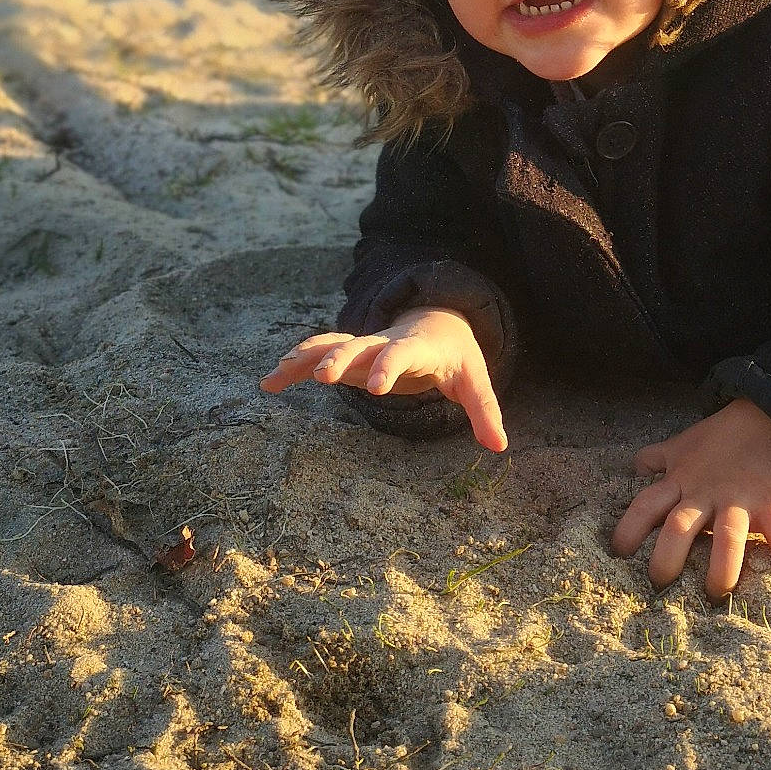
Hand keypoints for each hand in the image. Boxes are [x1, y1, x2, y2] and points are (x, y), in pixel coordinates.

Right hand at [259, 308, 506, 451]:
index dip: (390, 366)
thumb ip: (485, 412)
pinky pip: (317, 354)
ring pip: (329, 346)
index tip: (377, 387)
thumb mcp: (474, 380)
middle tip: (322, 378)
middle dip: (340, 359)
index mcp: (416, 346)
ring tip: (274, 378)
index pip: (402, 353)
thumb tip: (500, 446)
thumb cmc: (455, 356)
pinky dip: (294, 364)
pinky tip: (270, 382)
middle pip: (358, 345)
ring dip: (304, 359)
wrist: (436, 322)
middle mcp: (383, 342)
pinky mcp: (349, 356)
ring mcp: (363, 347)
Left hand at [610, 398, 770, 598]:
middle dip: (667, 558)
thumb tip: (634, 467)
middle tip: (661, 584)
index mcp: (680, 481)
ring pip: (727, 538)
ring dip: (721, 569)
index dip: (629, 528)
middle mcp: (705, 494)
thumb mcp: (682, 445)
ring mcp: (739, 500)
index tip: (619, 553)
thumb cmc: (720, 437)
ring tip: (717, 593)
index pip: (646, 505)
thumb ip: (657, 458)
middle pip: (679, 528)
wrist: (768, 415)